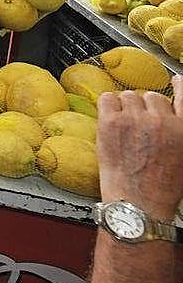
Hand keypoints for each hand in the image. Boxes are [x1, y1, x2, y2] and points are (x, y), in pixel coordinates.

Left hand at [96, 76, 182, 220]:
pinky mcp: (112, 121)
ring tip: (124, 129)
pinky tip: (109, 120)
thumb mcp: (182, 157)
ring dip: (125, 108)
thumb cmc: (160, 187)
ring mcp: (136, 119)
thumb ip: (177, 131)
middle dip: (144, 108)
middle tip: (137, 127)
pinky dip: (107, 106)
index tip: (177, 79)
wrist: (139, 203)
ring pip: (128, 96)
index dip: (180, 86)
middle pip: (150, 96)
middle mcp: (162, 121)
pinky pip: (107, 98)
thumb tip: (171, 116)